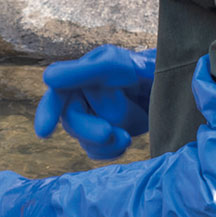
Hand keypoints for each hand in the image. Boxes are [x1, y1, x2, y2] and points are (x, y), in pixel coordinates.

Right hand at [33, 46, 155, 160]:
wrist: (171, 89)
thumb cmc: (146, 70)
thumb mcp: (118, 66)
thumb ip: (86, 71)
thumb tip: (48, 78)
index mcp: (81, 74)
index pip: (57, 93)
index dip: (48, 112)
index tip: (44, 132)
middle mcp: (82, 95)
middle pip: (72, 120)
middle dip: (89, 128)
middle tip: (108, 132)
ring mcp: (93, 117)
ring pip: (85, 139)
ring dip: (105, 140)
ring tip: (125, 137)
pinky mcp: (105, 135)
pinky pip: (98, 150)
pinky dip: (111, 149)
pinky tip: (124, 141)